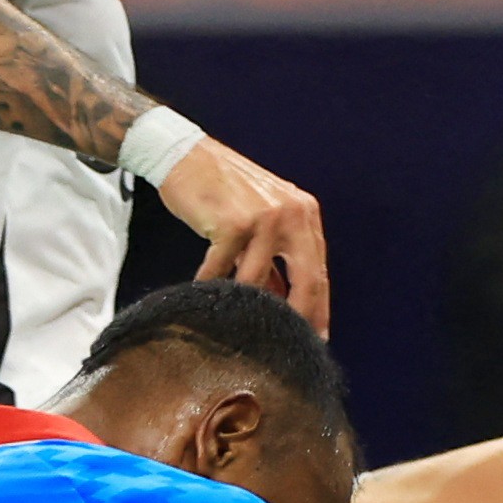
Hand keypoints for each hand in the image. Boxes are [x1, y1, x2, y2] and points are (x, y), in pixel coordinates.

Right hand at [157, 135, 332, 330]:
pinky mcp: (234, 223)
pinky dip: (209, 285)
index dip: (319, 308)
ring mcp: (265, 218)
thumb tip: (282, 304)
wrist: (184, 155)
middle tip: (291, 347)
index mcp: (304, 214)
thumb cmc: (221, 192)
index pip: (318, 271)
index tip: (315, 337)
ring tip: (235, 324)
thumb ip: (274, 258)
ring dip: (244, 305)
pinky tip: (202, 294)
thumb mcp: (259, 220)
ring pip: (259, 281)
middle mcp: (293, 214)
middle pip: (307, 280)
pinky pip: (222, 270)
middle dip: (299, 318)